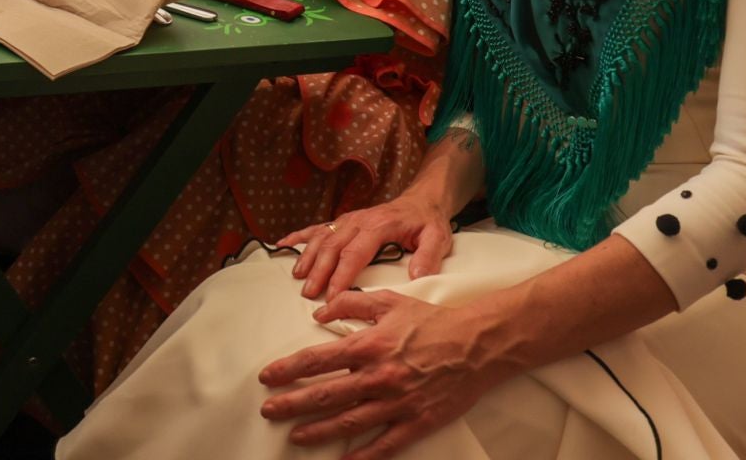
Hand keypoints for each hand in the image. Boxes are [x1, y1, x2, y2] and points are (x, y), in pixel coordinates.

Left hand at [259, 292, 505, 457]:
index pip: (317, 360)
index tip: (268, 377)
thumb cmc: (431, 321)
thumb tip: (319, 312)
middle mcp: (378, 376)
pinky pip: (385, 444)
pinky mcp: (417, 421)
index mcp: (369, 345)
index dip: (288, 369)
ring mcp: (397, 402)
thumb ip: (350, 303)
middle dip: (292, 404)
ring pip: (349, 422)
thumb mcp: (388, 301)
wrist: (477, 344)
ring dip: (317, 430)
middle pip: (326, 394)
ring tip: (295, 436)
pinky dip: (363, 456)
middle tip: (268, 410)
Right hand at [277, 193, 455, 299]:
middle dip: (319, 271)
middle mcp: (359, 221)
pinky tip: (282, 245)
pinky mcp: (343, 221)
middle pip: (333, 247)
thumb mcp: (438, 238)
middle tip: (310, 294)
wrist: (422, 200)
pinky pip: (317, 227)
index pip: (355, 253)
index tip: (333, 297)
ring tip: (298, 277)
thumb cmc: (428, 222)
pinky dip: (299, 236)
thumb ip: (429, 256)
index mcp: (379, 226)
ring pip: (322, 238)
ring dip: (308, 257)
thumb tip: (417, 277)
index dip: (341, 276)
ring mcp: (348, 219)